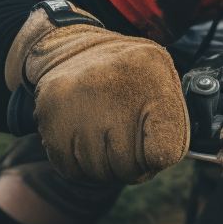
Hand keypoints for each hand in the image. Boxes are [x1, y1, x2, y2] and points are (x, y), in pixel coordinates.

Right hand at [5, 3, 188, 182]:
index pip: (165, 149)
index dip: (162, 156)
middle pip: (130, 167)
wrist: (71, 50)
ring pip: (99, 173)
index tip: (156, 148)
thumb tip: (163, 159)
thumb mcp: (162, 78)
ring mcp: (76, 104)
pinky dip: (80, 164)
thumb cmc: (128, 74)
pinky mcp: (49, 119)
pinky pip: (71, 170)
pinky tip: (84, 139)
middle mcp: (110, 87)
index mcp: (151, 74)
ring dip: (106, 165)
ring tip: (105, 137)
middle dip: (133, 165)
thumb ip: (172, 119)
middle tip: (129, 145)